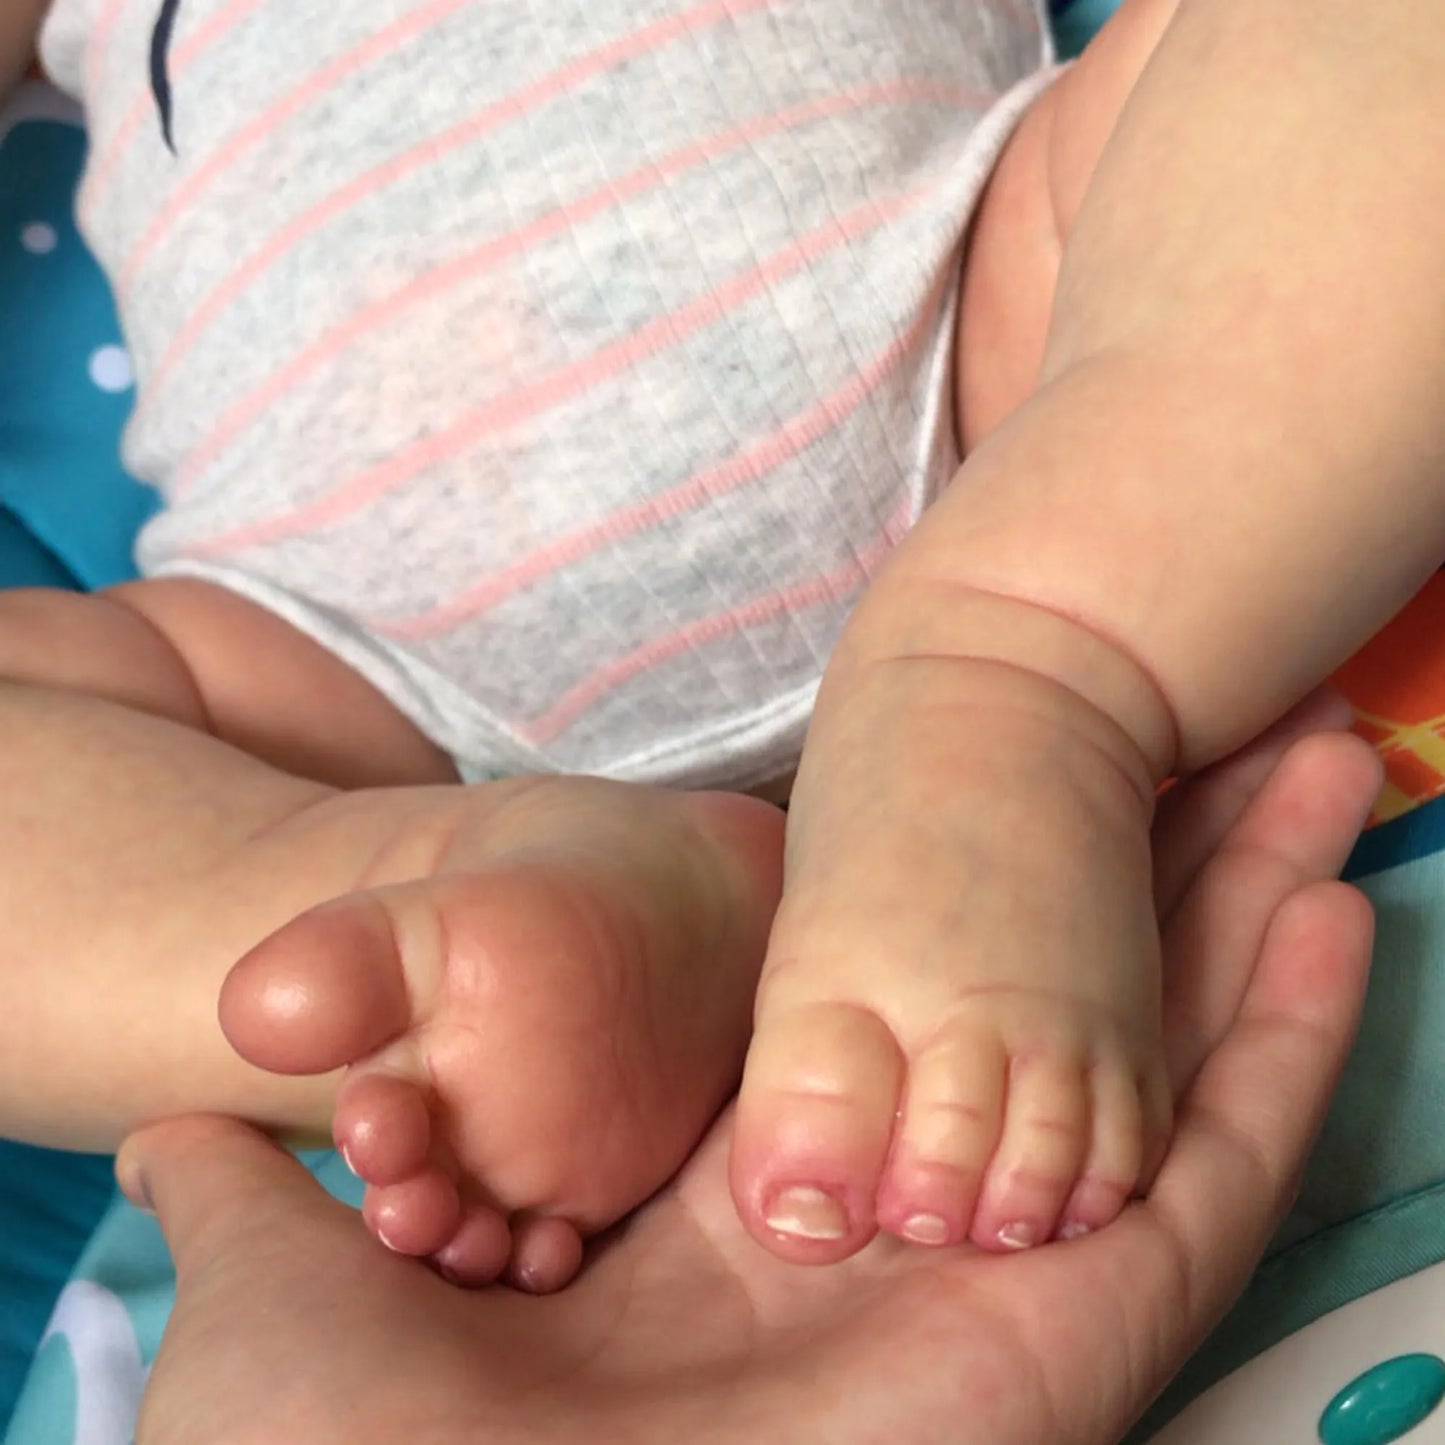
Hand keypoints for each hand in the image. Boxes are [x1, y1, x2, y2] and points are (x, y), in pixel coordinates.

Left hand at [121, 710, 1378, 1444]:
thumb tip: (204, 1103)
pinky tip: (1330, 913)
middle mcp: (892, 1215)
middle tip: (1230, 733)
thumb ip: (268, 1176)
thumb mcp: (298, 1276)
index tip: (1020, 768)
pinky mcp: (1080, 1335)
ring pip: (1162, 1062)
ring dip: (1246, 920)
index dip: (965, 889)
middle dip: (1153, 871)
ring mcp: (1000, 1267)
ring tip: (1323, 776)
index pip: (896, 1005)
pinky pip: (1211, 1170)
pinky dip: (1281, 1047)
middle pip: (1059, 1009)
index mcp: (746, 1193)